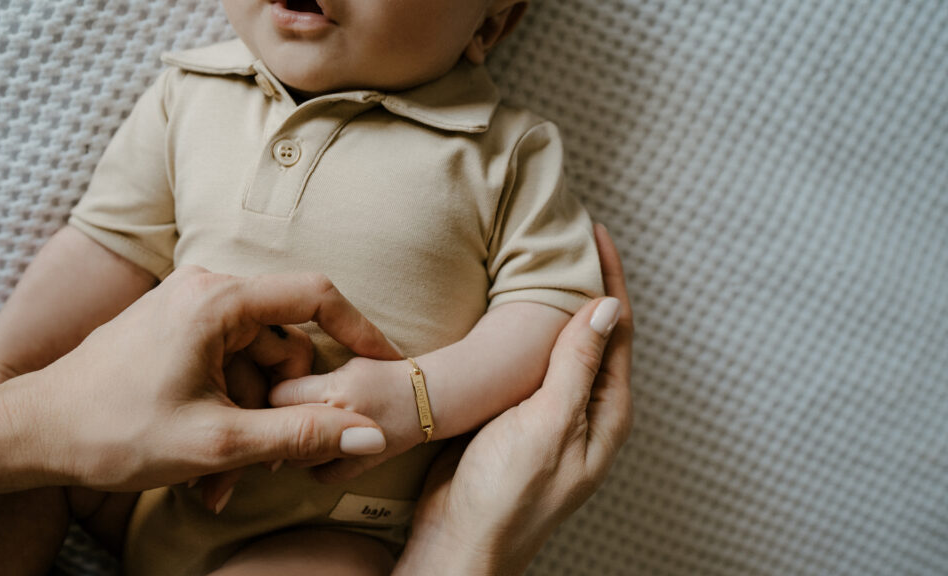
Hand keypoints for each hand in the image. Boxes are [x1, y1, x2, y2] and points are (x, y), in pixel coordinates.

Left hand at [0, 267, 401, 503]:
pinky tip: (208, 465)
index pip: (316, 296)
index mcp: (218, 301)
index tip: (383, 365)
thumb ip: (300, 435)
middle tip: (267, 461)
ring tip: (223, 479)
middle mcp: (205, 293)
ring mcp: (187, 312)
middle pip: (284, 344)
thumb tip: (368, 434)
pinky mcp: (175, 334)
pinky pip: (225, 371)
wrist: (31, 435)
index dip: (360, 331)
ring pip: (254, 367)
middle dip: (283, 407)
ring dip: (251, 422)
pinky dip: (226, 414)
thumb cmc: (112, 431)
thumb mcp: (217, 442)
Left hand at [268, 356, 421, 483]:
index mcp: (333, 389)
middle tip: (282, 413)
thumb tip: (277, 384)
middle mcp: (339, 421)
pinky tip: (318, 452)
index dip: (275, 391)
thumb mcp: (347, 363)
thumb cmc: (387, 373)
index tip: (279, 392)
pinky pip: (324, 474)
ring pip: (297, 456)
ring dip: (293, 447)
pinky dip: (317, 467)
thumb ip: (312, 375)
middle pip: (283, 427)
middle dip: (279, 420)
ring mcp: (350, 448)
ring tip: (297, 432)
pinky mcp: (361, 465)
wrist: (430, 397)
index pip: (279, 395)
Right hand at [395, 223, 633, 575]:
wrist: (460, 540)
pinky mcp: (517, 416)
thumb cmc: (507, 495)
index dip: (608, 277)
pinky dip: (525, 331)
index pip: (616, 328)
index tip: (593, 232)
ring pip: (560, 346)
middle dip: (585, 283)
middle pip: (593, 332)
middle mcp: (584, 409)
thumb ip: (576, 367)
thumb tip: (606, 308)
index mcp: (604, 411)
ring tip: (542, 259)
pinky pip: (529, 363)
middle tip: (568, 235)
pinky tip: (509, 311)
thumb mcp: (547, 426)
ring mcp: (550, 412)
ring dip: (554, 304)